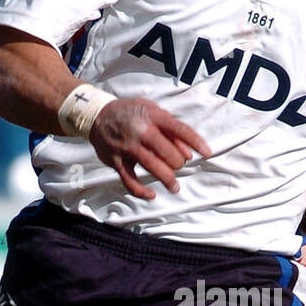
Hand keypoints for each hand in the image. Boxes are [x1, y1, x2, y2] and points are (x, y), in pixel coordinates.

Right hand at [91, 97, 210, 199]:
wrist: (98, 115)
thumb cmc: (131, 113)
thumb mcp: (152, 111)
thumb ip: (171, 130)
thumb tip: (188, 153)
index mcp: (152, 116)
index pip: (180, 130)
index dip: (196, 142)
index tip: (207, 153)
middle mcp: (140, 131)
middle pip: (168, 152)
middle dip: (178, 162)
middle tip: (178, 164)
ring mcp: (127, 147)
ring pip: (152, 167)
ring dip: (167, 179)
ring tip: (175, 187)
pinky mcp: (116, 161)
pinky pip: (130, 180)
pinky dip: (141, 191)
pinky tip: (151, 195)